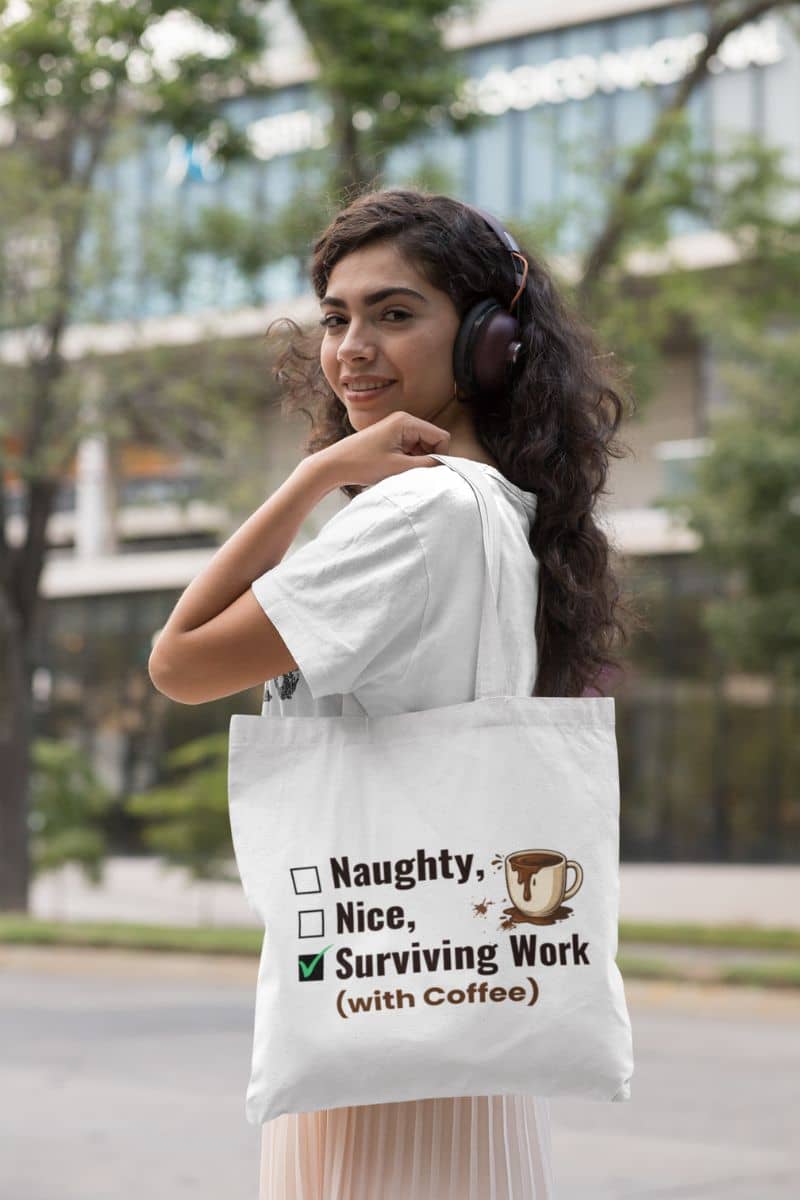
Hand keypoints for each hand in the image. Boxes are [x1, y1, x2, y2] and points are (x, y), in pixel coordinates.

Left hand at [316, 411, 450, 488]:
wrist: (334, 464)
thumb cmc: (362, 463)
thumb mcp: (398, 467)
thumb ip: (426, 465)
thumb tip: (447, 466)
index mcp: (406, 421)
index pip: (441, 437)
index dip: (440, 456)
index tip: (429, 472)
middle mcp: (404, 420)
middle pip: (432, 441)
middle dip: (428, 459)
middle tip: (413, 474)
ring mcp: (397, 429)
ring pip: (422, 447)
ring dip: (417, 462)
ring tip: (401, 472)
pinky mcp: (391, 438)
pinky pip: (411, 450)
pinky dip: (409, 462)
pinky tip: (396, 470)